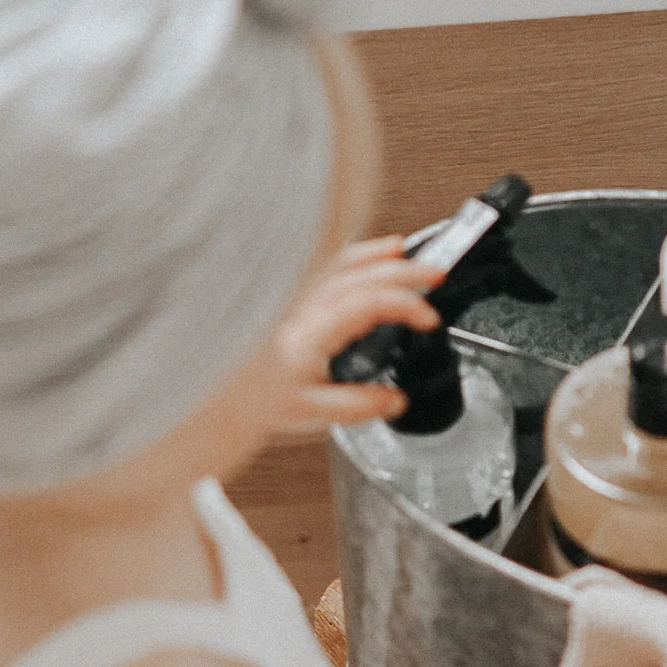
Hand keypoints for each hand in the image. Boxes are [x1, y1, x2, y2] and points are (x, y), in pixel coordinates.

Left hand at [272, 236, 444, 430]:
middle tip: (436, 274)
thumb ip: (358, 405)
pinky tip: (371, 256)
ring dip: (378, 256)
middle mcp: (304, 310)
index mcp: (312, 333)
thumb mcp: (312, 413)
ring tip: (407, 253)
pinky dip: (355, 256)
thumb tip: (396, 399)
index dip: (404, 305)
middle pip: (360, 275)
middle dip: (403, 270)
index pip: (367, 303)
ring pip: (342, 264)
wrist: (231, 397)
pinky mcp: (296, 302)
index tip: (429, 318)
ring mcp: (299, 301)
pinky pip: (329, 267)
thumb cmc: (260, 401)